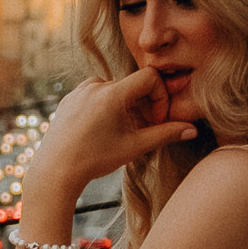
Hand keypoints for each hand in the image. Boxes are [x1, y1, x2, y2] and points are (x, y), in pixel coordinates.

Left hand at [26, 71, 197, 197]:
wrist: (55, 170)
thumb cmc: (94, 159)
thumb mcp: (134, 147)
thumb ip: (165, 134)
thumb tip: (192, 130)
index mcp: (112, 93)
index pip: (150, 78)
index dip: (160, 97)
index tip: (157, 120)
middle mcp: (95, 85)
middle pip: (133, 86)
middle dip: (144, 106)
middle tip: (144, 131)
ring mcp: (80, 90)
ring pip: (116, 90)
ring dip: (126, 107)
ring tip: (123, 133)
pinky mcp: (70, 98)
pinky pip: (97, 95)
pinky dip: (108, 108)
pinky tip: (104, 131)